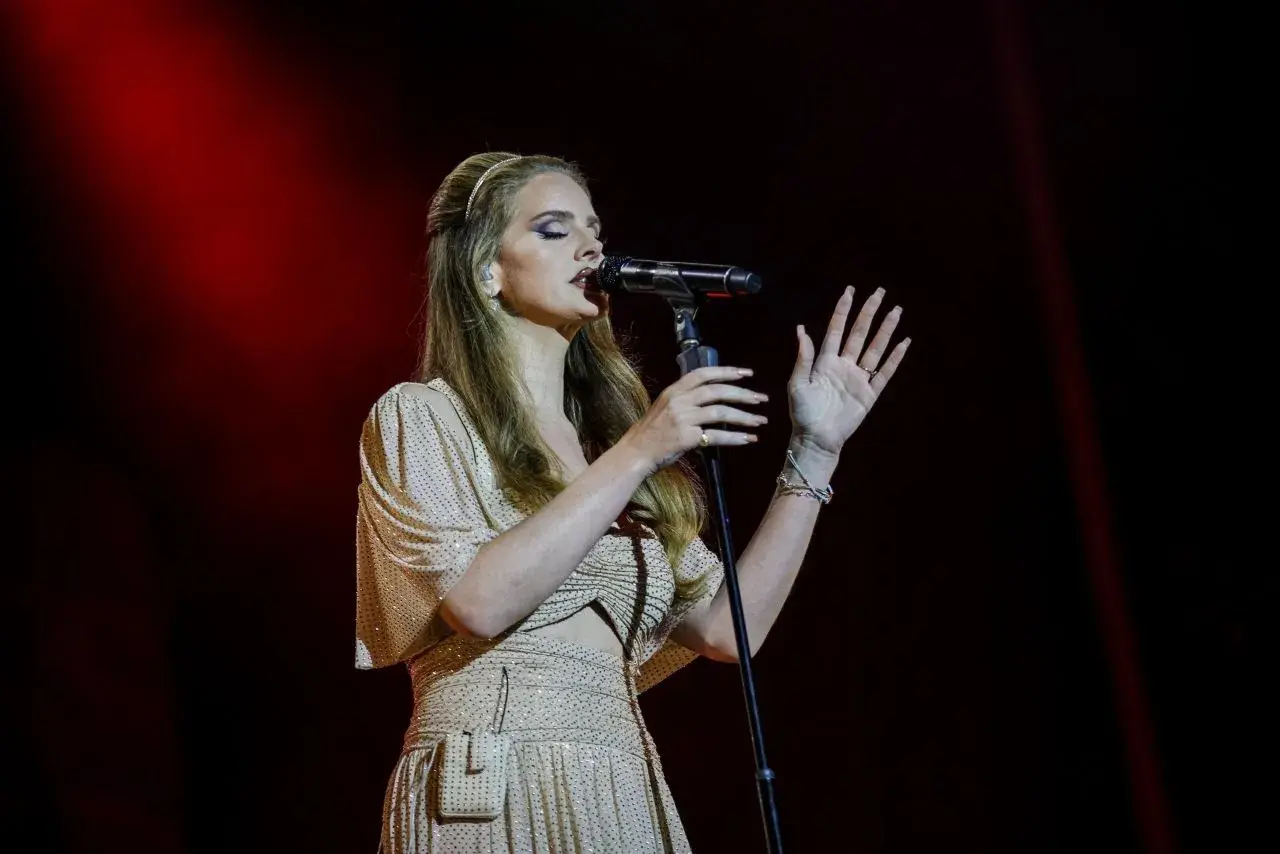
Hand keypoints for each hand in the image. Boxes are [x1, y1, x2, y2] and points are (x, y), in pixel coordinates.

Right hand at [622, 366, 768, 472]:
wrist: (636, 452)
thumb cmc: (651, 432)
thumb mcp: (665, 406)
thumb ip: (685, 399)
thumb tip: (712, 395)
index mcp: (674, 390)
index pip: (703, 374)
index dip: (727, 371)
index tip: (747, 373)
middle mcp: (679, 401)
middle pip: (717, 391)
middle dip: (743, 394)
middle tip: (761, 399)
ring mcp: (682, 419)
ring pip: (720, 412)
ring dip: (744, 417)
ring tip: (760, 421)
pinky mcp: (686, 438)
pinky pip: (716, 436)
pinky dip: (734, 438)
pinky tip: (748, 439)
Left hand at [789, 286, 910, 457]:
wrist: (816, 439)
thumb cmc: (802, 413)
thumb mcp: (798, 384)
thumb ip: (803, 358)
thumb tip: (802, 329)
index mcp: (825, 361)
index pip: (836, 329)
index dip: (843, 310)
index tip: (850, 291)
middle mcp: (844, 365)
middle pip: (859, 333)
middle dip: (869, 312)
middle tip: (880, 292)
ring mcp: (858, 378)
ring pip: (875, 348)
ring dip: (885, 330)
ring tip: (896, 311)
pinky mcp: (869, 394)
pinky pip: (885, 372)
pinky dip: (895, 358)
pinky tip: (904, 342)